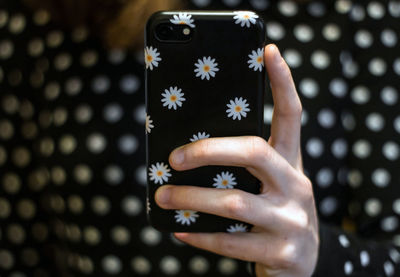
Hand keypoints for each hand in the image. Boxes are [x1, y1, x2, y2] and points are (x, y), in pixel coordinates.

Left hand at [155, 44, 318, 276]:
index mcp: (291, 163)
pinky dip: (200, 235)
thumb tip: (186, 153)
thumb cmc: (273, 214)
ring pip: (235, 201)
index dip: (282, 82)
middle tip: (175, 157)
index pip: (291, 115)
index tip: (269, 51)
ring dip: (192, 198)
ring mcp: (292, 220)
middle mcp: (297, 186)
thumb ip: (239, 170)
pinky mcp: (282, 252)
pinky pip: (231, 240)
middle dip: (209, 150)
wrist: (301, 268)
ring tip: (163, 197)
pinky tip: (180, 230)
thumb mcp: (266, 185)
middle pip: (254, 151)